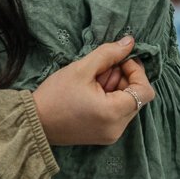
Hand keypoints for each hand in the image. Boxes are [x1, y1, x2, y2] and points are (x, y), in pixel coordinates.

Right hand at [32, 37, 153, 146]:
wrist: (34, 121)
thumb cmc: (55, 95)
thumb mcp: (82, 68)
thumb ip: (109, 54)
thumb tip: (130, 42)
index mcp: (113, 113)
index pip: (145, 91)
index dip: (136, 71)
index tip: (120, 61)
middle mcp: (117, 128)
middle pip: (137, 97)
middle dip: (124, 78)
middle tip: (101, 69)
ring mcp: (111, 135)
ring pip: (127, 104)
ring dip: (116, 88)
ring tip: (93, 81)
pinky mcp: (104, 136)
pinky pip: (117, 114)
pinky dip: (110, 99)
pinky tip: (91, 92)